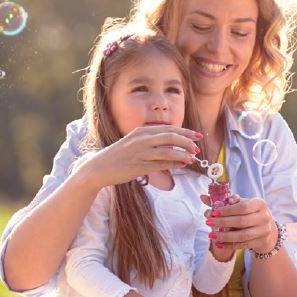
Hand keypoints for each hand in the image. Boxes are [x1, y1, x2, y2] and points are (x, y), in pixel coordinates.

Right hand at [74, 125, 202, 188]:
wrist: (99, 167)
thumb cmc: (119, 155)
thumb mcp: (135, 143)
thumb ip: (152, 141)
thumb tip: (174, 145)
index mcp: (141, 131)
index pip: (168, 129)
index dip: (185, 132)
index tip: (197, 136)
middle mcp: (141, 140)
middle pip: (170, 137)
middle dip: (187, 141)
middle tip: (198, 147)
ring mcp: (140, 153)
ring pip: (167, 151)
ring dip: (183, 154)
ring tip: (193, 157)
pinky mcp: (138, 166)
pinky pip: (160, 164)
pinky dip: (174, 163)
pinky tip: (182, 164)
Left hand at [200, 193, 277, 254]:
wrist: (267, 228)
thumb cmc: (250, 212)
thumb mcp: (242, 204)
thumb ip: (224, 201)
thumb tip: (203, 197)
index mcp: (260, 204)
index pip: (243, 207)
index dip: (227, 210)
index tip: (213, 212)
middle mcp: (264, 217)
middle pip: (241, 221)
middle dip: (222, 223)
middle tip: (208, 222)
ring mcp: (264, 230)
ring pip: (242, 235)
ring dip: (224, 236)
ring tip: (211, 235)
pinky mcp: (261, 242)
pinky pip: (243, 245)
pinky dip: (229, 245)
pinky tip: (219, 243)